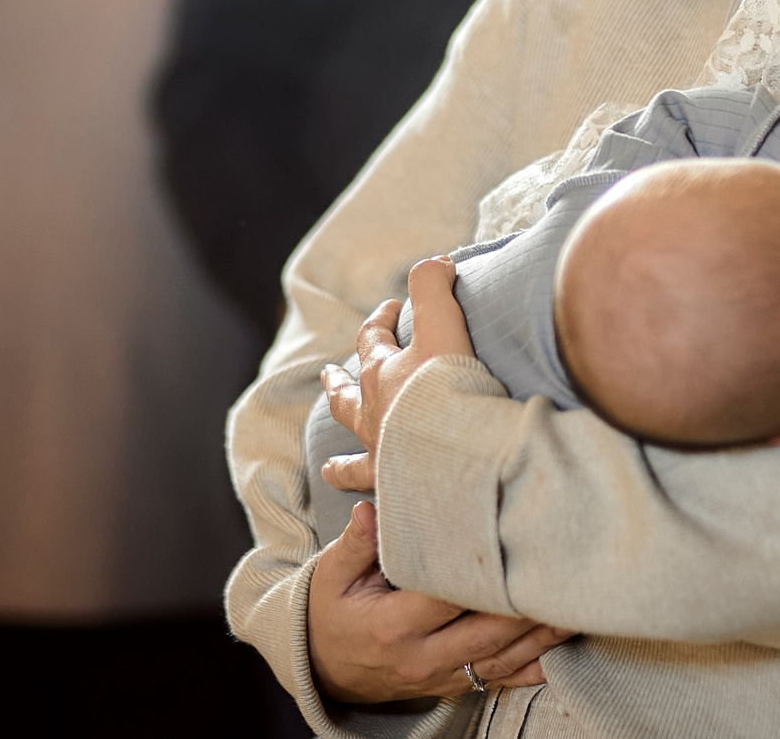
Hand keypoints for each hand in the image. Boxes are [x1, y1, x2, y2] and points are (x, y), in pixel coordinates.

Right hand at [305, 500, 569, 702]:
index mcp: (395, 624)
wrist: (323, 668)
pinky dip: (534, 665)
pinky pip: (499, 679)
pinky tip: (563, 647)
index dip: (484, 572)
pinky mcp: (452, 686)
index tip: (516, 540)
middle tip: (563, 572)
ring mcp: (440, 676)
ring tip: (578, 604)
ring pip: (502, 658)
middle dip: (529, 604)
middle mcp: (423, 656)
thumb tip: (370, 508)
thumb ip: (356, 543)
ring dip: (542, 634)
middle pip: (489, 631)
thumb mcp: (331, 575)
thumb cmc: (331, 612)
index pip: (449, 594)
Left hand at [320, 256, 473, 493]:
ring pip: (350, 457)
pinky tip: (366, 518)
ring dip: (340, 459)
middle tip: (327, 378)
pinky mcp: (395, 495)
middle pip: (346, 396)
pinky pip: (375, 502)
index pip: (372, 338)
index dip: (381, 319)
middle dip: (338, 384)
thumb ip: (434, 287)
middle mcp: (373, 416)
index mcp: (382, 373)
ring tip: (328, 467)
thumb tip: (433, 261)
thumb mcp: (443, 324)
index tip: (391, 308)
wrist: (451, 455)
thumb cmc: (447, 390)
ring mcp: (381, 458)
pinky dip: (368, 507)